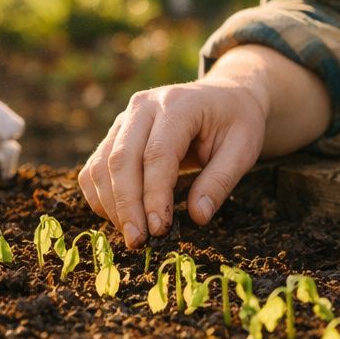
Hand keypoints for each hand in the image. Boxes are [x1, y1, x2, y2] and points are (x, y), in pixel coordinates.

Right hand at [78, 77, 267, 248]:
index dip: (154, 195)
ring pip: (102, 165)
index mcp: (178, 104)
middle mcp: (144, 106)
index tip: (160, 229)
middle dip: (127, 206)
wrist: (224, 97)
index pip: (156, 154)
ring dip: (112, 206)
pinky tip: (122, 219)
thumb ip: (221, 181)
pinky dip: (101, 197)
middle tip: (139, 241)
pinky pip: (95, 168)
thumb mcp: (244, 149)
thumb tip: (198, 217)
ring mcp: (125, 118)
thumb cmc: (236, 123)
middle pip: (122, 159)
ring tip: (134, 236)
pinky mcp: (115, 134)